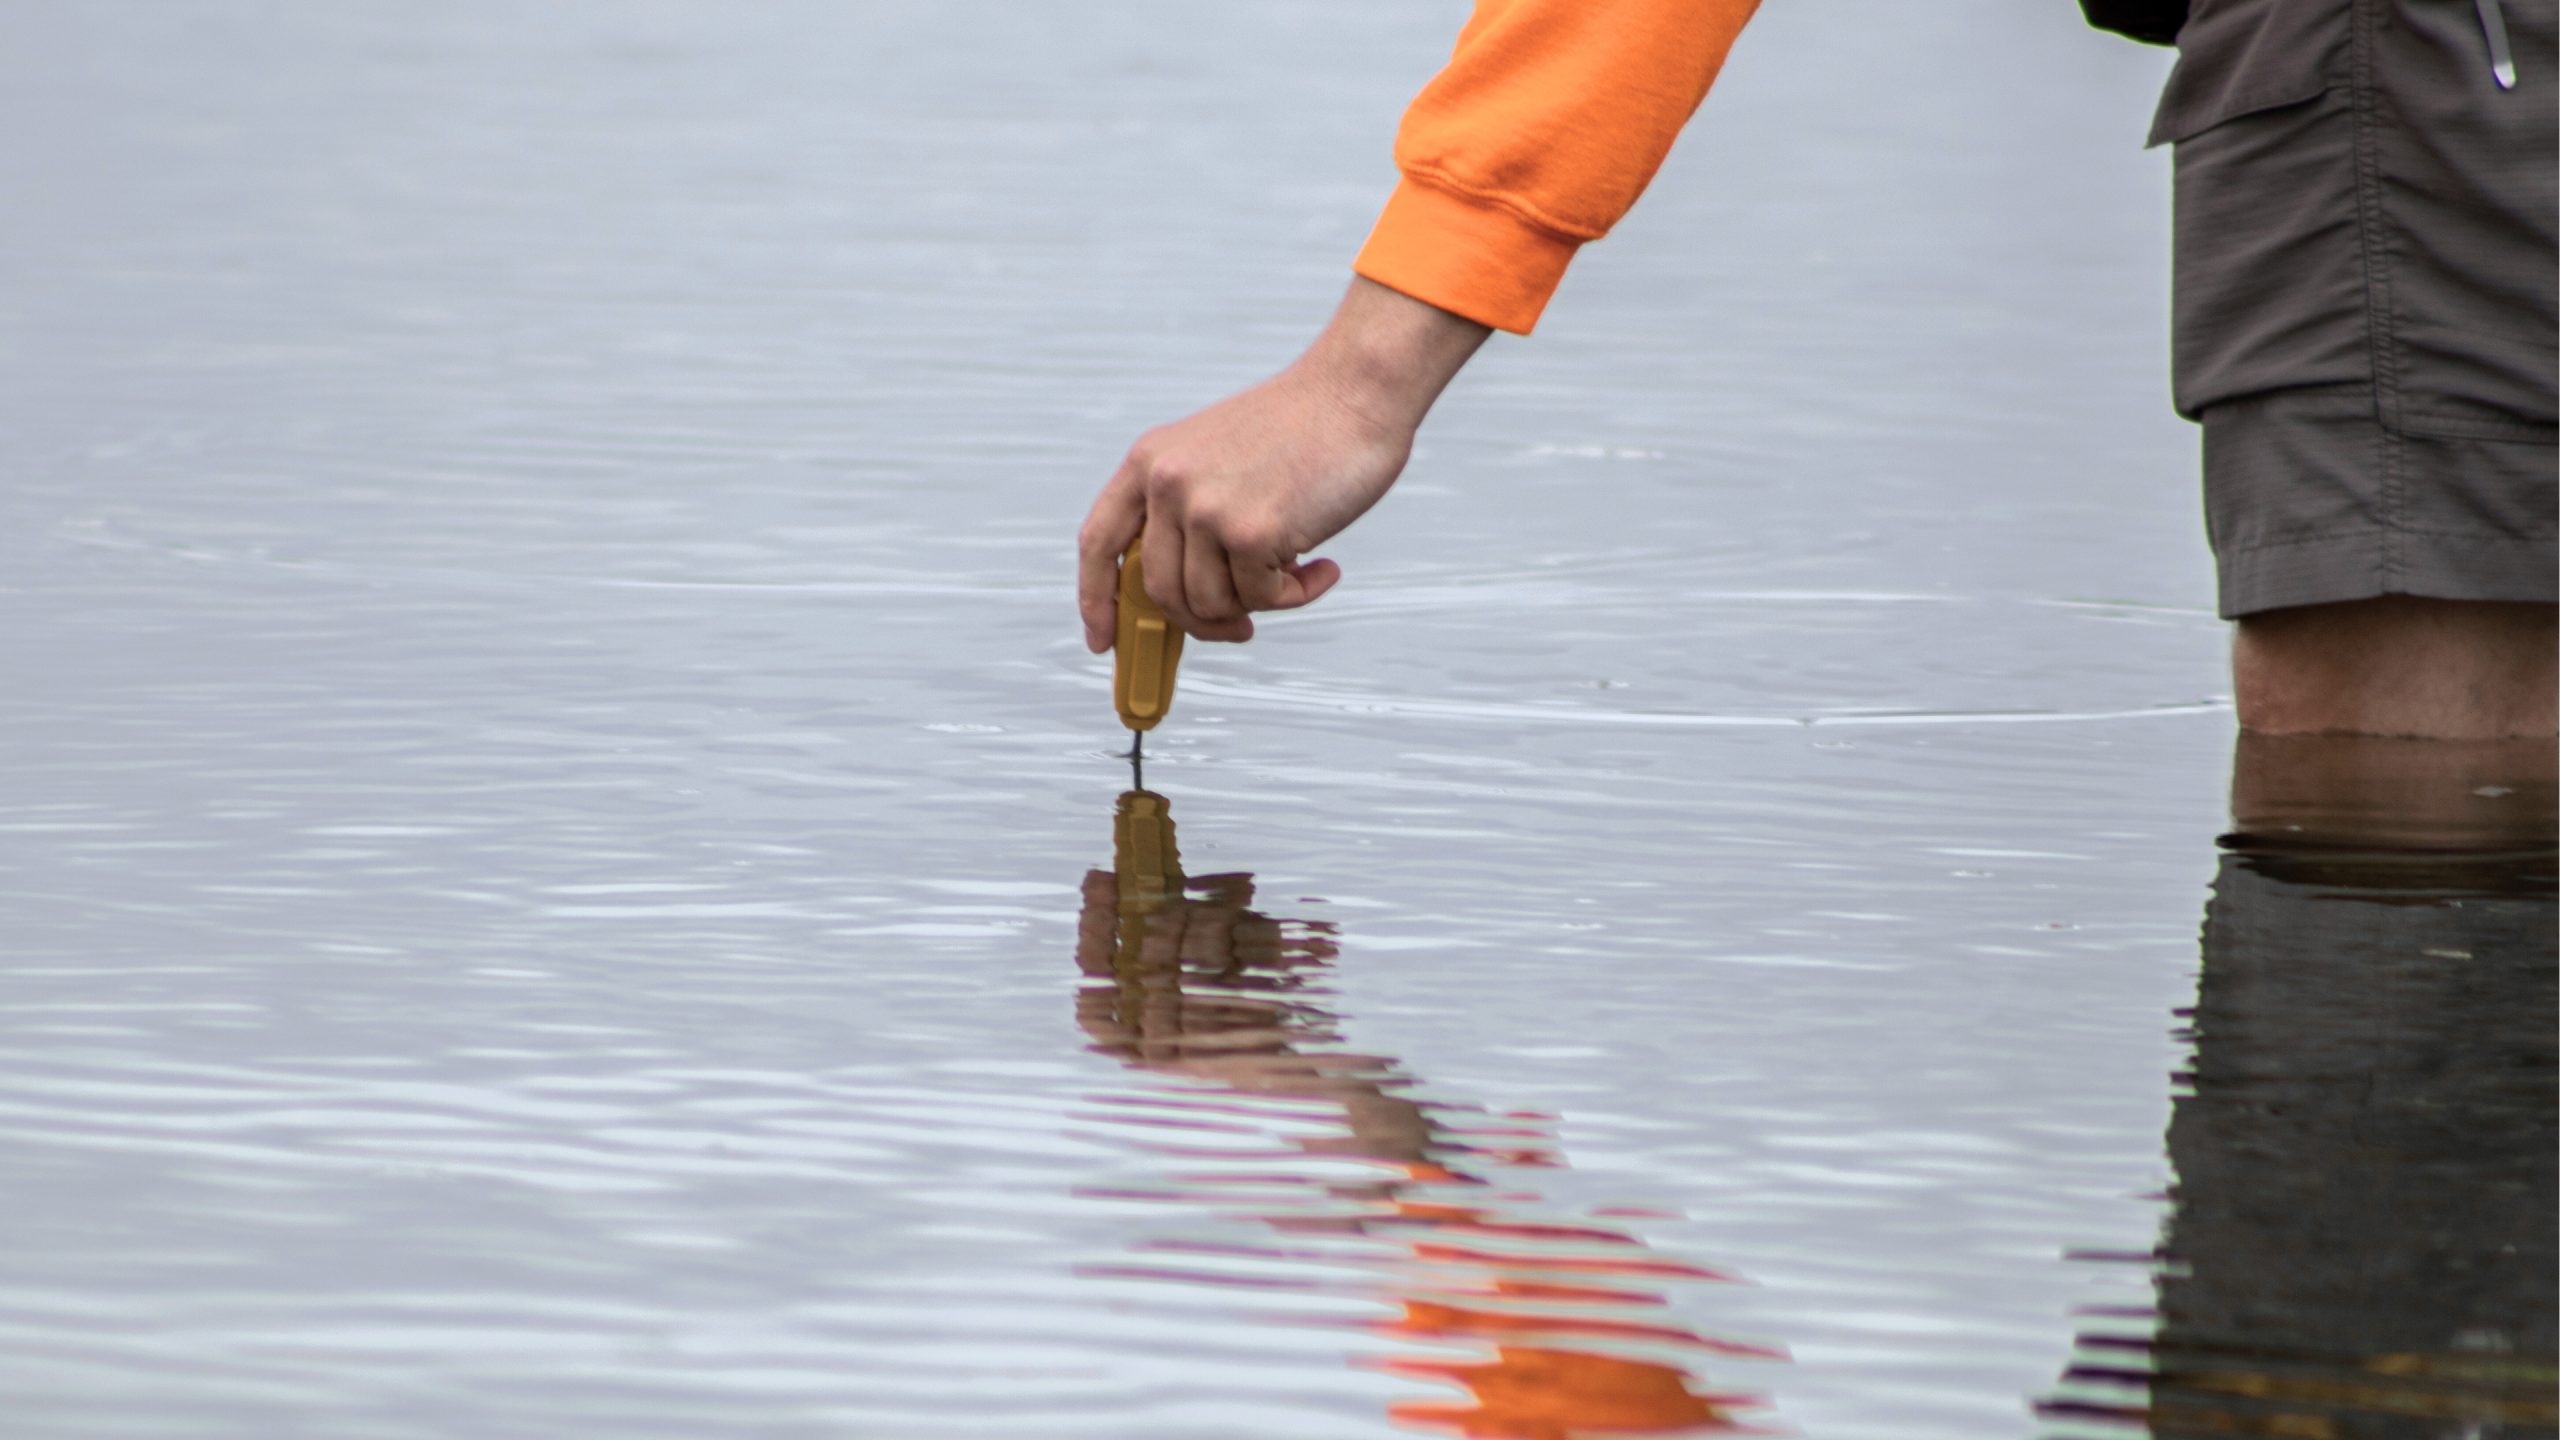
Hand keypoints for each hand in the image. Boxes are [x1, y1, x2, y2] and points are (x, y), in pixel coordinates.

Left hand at [1078, 278, 1488, 648]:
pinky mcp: (1251, 532)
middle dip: (1201, 621)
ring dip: (1256, 603)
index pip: (1098, 543)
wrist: (1355, 392)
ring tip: (1294, 570)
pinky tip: (1322, 565)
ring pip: (1210, 604)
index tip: (1103, 641)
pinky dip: (1298, 594)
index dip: (1095, 599)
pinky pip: (1263, 599)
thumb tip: (1179, 598)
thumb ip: (1185, 515)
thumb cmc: (1300, 430)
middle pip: (1159, 591)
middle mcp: (1167, 483)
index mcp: (1149, 462)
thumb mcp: (1214, 460)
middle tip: (1240, 624)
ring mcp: (1206, 508)